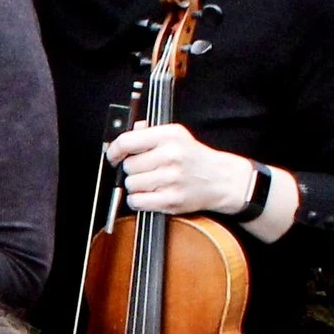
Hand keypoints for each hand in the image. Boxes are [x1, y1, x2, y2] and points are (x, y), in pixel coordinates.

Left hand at [108, 122, 254, 217]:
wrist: (220, 179)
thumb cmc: (194, 158)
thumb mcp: (176, 135)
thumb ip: (149, 132)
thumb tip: (126, 133)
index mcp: (170, 136)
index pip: (127, 141)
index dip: (114, 150)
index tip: (113, 156)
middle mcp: (170, 155)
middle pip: (128, 166)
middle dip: (133, 169)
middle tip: (148, 170)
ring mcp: (170, 179)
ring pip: (131, 184)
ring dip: (136, 186)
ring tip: (153, 182)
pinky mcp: (170, 199)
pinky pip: (136, 201)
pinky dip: (139, 200)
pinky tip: (151, 194)